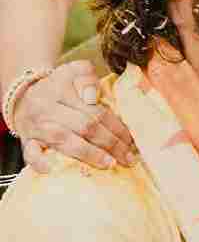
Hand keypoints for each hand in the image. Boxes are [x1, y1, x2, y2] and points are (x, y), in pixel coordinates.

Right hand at [12, 61, 137, 172]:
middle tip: (128, 157)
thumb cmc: (58, 84)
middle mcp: (51, 108)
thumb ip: (88, 79)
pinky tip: (54, 170)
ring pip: (65, 142)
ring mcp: (38, 127)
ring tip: (109, 164)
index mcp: (64, 89)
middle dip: (110, 143)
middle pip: (85, 127)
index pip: (96, 110)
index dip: (115, 126)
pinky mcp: (26, 142)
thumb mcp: (74, 70)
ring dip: (89, 155)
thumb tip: (93, 98)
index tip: (130, 139)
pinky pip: (30, 154)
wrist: (23, 95)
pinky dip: (41, 163)